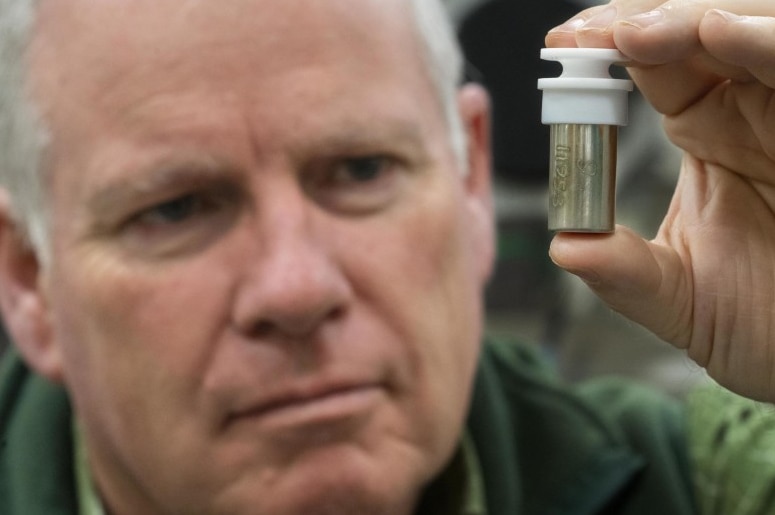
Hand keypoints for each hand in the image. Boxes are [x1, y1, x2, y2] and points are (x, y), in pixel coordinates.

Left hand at [545, 1, 774, 401]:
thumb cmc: (760, 323)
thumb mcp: (678, 300)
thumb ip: (622, 273)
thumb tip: (564, 247)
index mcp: (708, 133)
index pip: (657, 64)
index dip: (612, 45)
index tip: (564, 44)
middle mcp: (753, 111)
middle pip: (703, 30)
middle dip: (646, 19)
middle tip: (595, 34)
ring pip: (756, 32)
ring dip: (699, 19)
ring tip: (639, 32)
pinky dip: (764, 40)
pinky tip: (722, 33)